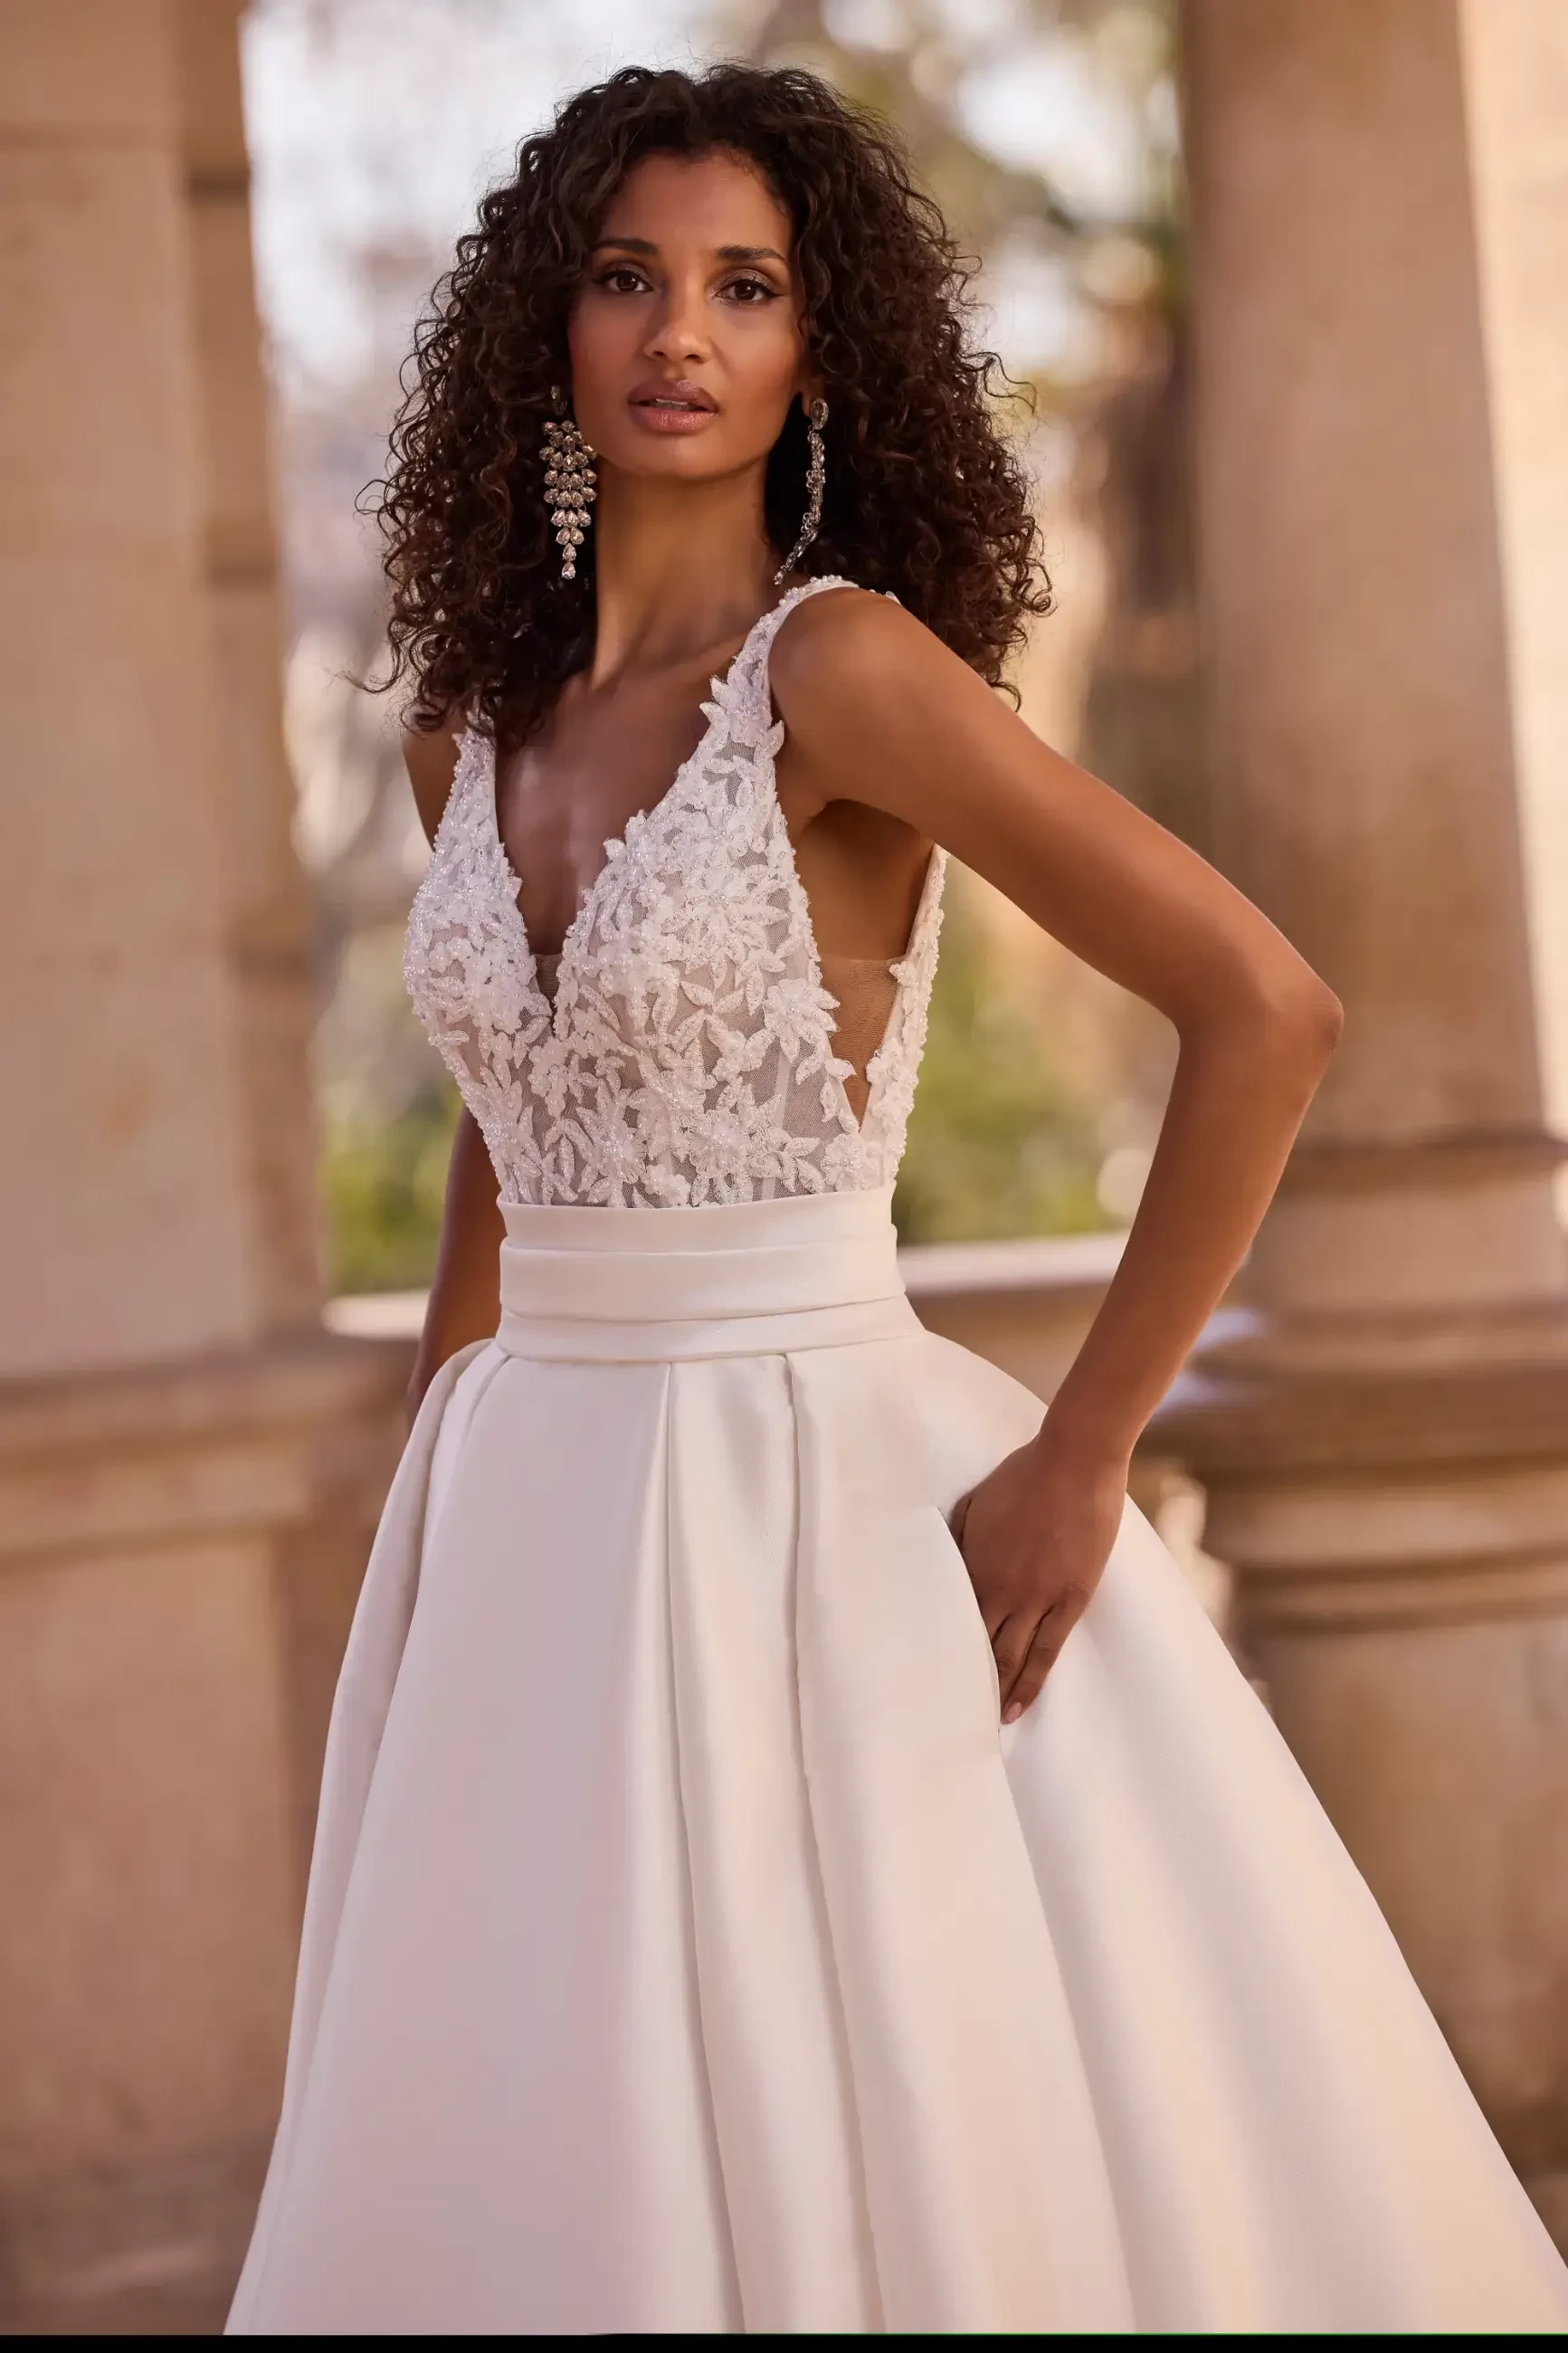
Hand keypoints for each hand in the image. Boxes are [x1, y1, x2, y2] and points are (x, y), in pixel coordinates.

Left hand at [950, 1421, 1127, 1722]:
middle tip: (947, 1715)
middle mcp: (1000, 1589)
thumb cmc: (1024, 1474)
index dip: (940, 1650)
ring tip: (983, 1724)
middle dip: (963, 1681)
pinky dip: (1031, 1682)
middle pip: (977, 1647)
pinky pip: (1048, 1651)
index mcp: (973, 1565)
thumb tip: (944, 1562)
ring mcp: (1037, 1598)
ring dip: (997, 1692)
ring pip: (1011, 1659)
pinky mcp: (1070, 1600)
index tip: (926, 1676)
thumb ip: (958, 1537)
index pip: (950, 1620)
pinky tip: (1019, 1706)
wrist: (1074, 1463)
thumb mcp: (974, 1502)